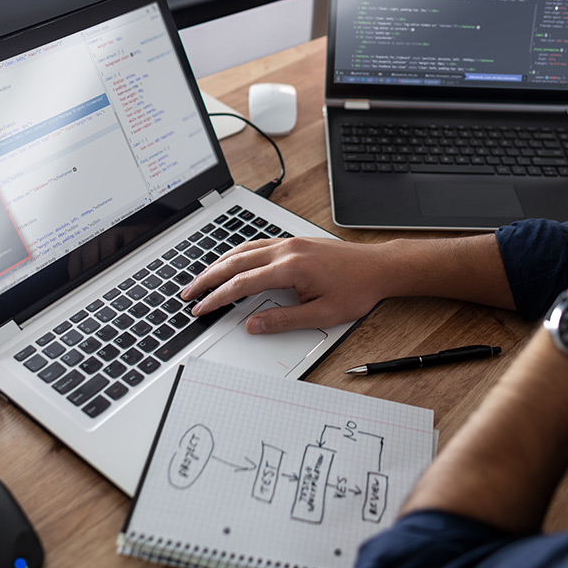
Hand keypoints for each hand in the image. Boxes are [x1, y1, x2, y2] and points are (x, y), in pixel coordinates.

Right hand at [180, 237, 396, 333]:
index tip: (201, 308)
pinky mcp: (295, 241)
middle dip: (208, 278)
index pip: (242, 284)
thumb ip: (283, 320)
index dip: (217, 298)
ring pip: (243, 249)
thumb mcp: (321, 314)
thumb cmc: (357, 289)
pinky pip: (257, 244)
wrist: (379, 267)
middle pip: (235, 262)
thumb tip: (253, 325)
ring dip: (219, 264)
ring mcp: (290, 242)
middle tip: (188, 293)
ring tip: (201, 279)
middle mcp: (286, 250)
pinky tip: (231, 262)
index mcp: (290, 267)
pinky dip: (237, 254)